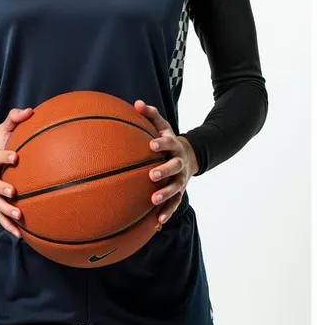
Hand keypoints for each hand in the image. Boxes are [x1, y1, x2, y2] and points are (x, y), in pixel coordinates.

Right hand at [0, 107, 32, 238]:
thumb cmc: (0, 146)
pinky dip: (9, 226)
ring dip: (6, 211)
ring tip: (20, 216)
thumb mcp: (4, 130)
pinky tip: (20, 235)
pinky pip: (1, 217)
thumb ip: (14, 118)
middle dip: (2, 188)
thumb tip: (30, 110)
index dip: (4, 157)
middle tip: (14, 191)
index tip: (16, 157)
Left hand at [134, 100, 197, 226]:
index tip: (151, 145)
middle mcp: (179, 162)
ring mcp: (181, 178)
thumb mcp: (161, 126)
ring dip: (166, 194)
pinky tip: (157, 221)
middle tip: (152, 175)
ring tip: (154, 201)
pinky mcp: (180, 191)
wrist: (189, 155)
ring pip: (176, 187)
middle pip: (174, 166)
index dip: (161, 143)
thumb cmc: (167, 140)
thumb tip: (136, 103)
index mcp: (174, 145)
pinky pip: (175, 203)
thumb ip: (150, 114)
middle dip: (164, 171)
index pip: (168, 143)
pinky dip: (167, 212)